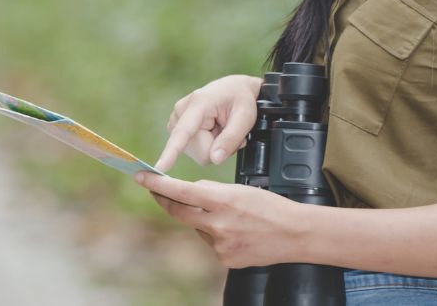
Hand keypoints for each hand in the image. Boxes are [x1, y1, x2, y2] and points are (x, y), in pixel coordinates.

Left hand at [133, 172, 305, 268]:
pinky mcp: (225, 259)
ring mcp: (220, 244)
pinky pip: (211, 242)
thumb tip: (190, 192)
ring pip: (198, 228)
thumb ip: (212, 191)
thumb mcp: (240, 188)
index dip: (158, 185)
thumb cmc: (271, 207)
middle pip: (179, 212)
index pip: (181, 191)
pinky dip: (217, 234)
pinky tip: (237, 232)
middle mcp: (218, 224)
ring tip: (230, 216)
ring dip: (203, 219)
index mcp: (223, 200)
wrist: (295, 234)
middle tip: (156, 191)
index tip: (141, 177)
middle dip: (165, 200)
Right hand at [156, 75, 259, 172]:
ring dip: (215, 146)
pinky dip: (209, 145)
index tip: (158, 168)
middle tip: (229, 129)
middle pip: (200, 152)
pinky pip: (196, 151)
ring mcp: (176, 121)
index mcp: (198, 103)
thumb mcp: (245, 116)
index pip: (183, 132)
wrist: (234, 88)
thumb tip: (214, 159)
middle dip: (219, 148)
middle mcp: (180, 112)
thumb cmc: (241, 99)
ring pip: (198, 154)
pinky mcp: (177, 129)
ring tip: (222, 128)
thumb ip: (231, 138)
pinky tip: (214, 131)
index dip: (171, 152)